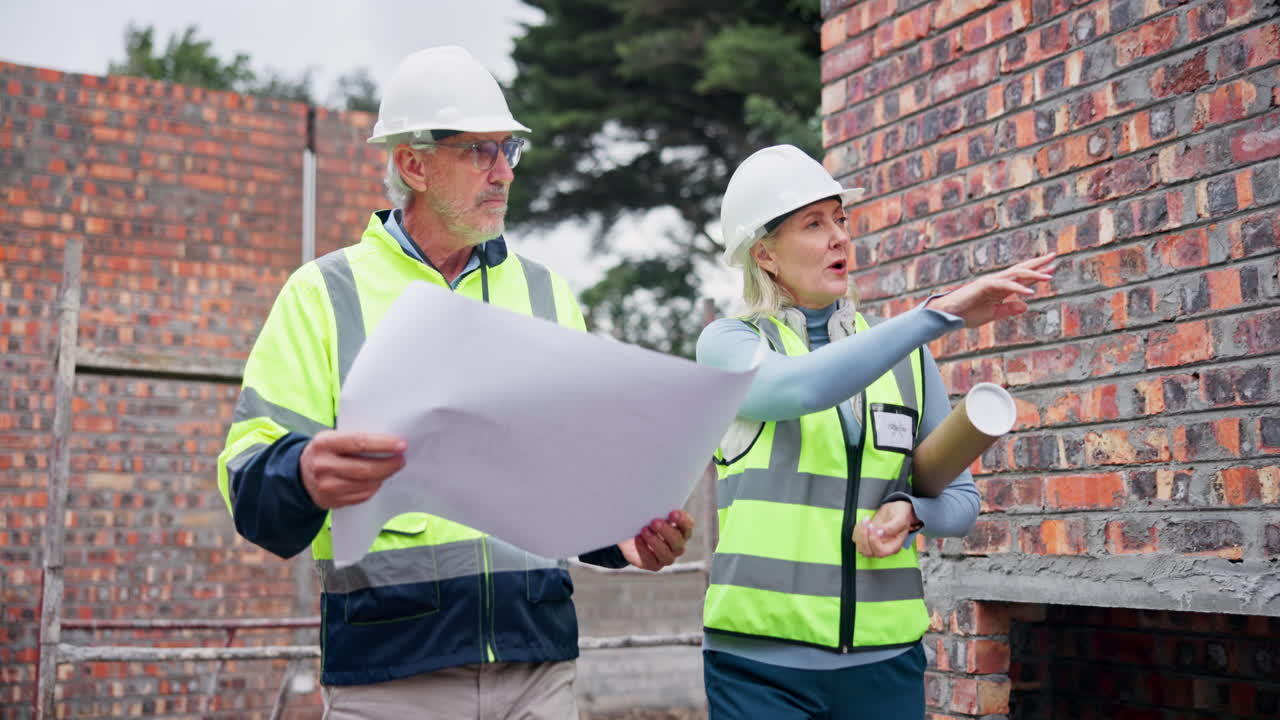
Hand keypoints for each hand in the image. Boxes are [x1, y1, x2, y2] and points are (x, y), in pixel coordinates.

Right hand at [300, 431, 406, 508]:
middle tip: (401, 460)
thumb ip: (355, 439)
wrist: (300, 475)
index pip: (359, 443)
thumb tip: (390, 442)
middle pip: (365, 469)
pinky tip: (375, 480)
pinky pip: (362, 496)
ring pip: (367, 484)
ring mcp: (327, 486)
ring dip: (383, 477)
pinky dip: (373, 487)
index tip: (402, 445)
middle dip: (389, 465)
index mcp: (325, 444)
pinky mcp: (332, 501)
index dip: (383, 444)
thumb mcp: (332, 437)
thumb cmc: (325, 451)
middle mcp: (323, 466)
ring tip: (390, 469)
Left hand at [619, 510, 694, 570]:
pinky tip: (638, 539)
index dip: (682, 520)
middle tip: (655, 521)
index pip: (688, 525)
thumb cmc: (646, 520)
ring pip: (666, 553)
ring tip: (644, 530)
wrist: (631, 535)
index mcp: (682, 530)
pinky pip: (651, 560)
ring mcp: (668, 557)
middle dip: (666, 531)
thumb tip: (654, 503)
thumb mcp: (652, 512)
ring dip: (655, 541)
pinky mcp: (655, 565)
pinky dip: (643, 549)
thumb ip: (657, 509)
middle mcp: (678, 545)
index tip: (672, 513)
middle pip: (677, 541)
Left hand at [852, 500, 918, 557]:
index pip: (881, 552)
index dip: (874, 542)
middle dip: (865, 538)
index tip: (874, 528)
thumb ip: (892, 527)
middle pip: (868, 552)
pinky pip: (856, 539)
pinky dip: (857, 530)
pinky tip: (864, 522)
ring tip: (866, 521)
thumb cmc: (901, 513)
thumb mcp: (900, 518)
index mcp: (894, 546)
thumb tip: (880, 533)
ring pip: (860, 548)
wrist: (895, 508)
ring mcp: (874, 543)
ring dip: (860, 534)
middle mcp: (883, 547)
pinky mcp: (867, 537)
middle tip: (869, 523)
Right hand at [926, 252, 1055, 327]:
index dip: (1037, 273)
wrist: (949, 315)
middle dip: (1038, 263)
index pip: (1022, 277)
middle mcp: (997, 281)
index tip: (1051, 269)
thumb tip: (1026, 305)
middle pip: (1021, 269)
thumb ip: (1009, 309)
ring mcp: (991, 282)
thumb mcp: (993, 314)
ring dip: (1033, 274)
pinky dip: (1018, 289)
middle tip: (1054, 256)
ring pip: (1015, 275)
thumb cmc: (968, 314)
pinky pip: (1005, 286)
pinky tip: (1030, 292)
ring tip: (1049, 275)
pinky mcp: (984, 286)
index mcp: (1000, 288)